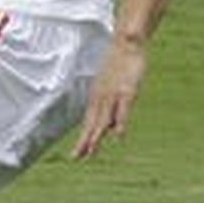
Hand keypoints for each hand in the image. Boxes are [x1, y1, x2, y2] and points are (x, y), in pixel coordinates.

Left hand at [73, 36, 146, 158]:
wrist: (126, 44)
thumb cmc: (118, 66)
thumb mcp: (111, 88)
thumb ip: (111, 108)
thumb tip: (110, 129)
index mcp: (96, 98)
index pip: (88, 123)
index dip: (83, 139)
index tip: (76, 155)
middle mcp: (101, 98)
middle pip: (91, 124)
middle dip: (84, 142)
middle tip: (76, 158)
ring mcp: (113, 95)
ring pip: (103, 119)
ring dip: (97, 136)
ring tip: (90, 151)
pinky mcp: (127, 91)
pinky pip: (123, 109)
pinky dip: (120, 122)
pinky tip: (118, 135)